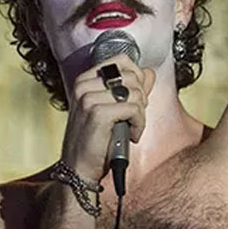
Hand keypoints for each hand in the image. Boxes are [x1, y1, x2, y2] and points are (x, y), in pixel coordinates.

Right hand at [60, 55, 154, 181]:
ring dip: (140, 113)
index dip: (137, 78)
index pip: (121, 61)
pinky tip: (131, 135)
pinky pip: (134, 109)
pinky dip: (139, 124)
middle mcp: (84, 85)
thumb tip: (149, 72)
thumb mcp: (112, 109)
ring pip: (135, 93)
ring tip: (131, 127)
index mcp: (84, 80)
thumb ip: (130, 88)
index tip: (135, 98)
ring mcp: (88, 98)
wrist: (78, 167)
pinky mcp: (98, 113)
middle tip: (134, 117)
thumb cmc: (95, 140)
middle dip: (141, 98)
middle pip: (132, 76)